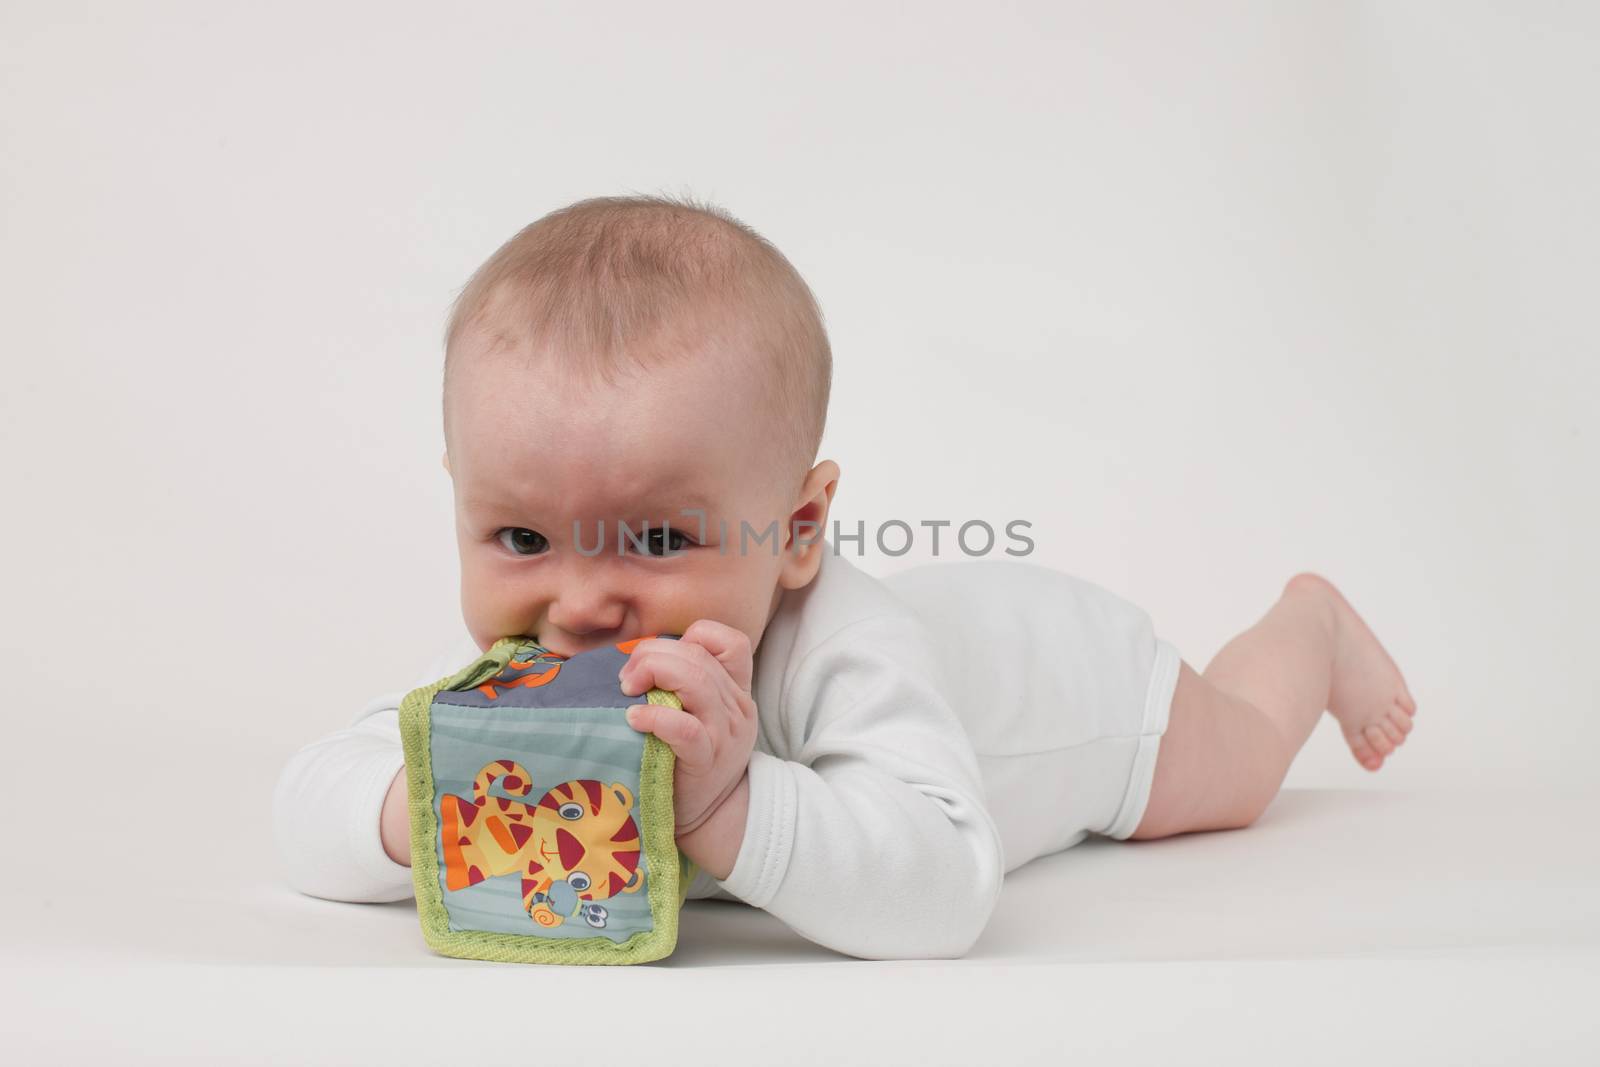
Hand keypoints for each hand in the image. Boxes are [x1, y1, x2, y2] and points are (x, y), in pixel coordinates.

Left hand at [618, 620, 757, 837]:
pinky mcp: (706, 760)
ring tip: (628, 690)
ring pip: (696, 681)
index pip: (731, 642)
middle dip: (653, 655)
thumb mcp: (705, 717)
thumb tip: (636, 659)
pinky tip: (634, 719)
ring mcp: (724, 733)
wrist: (711, 817)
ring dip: (653, 674)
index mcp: (736, 690)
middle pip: (697, 656)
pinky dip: (655, 717)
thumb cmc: (693, 759)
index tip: (661, 656)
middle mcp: (736, 707)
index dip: (693, 636)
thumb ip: (687, 686)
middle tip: (627, 678)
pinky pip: (684, 727)